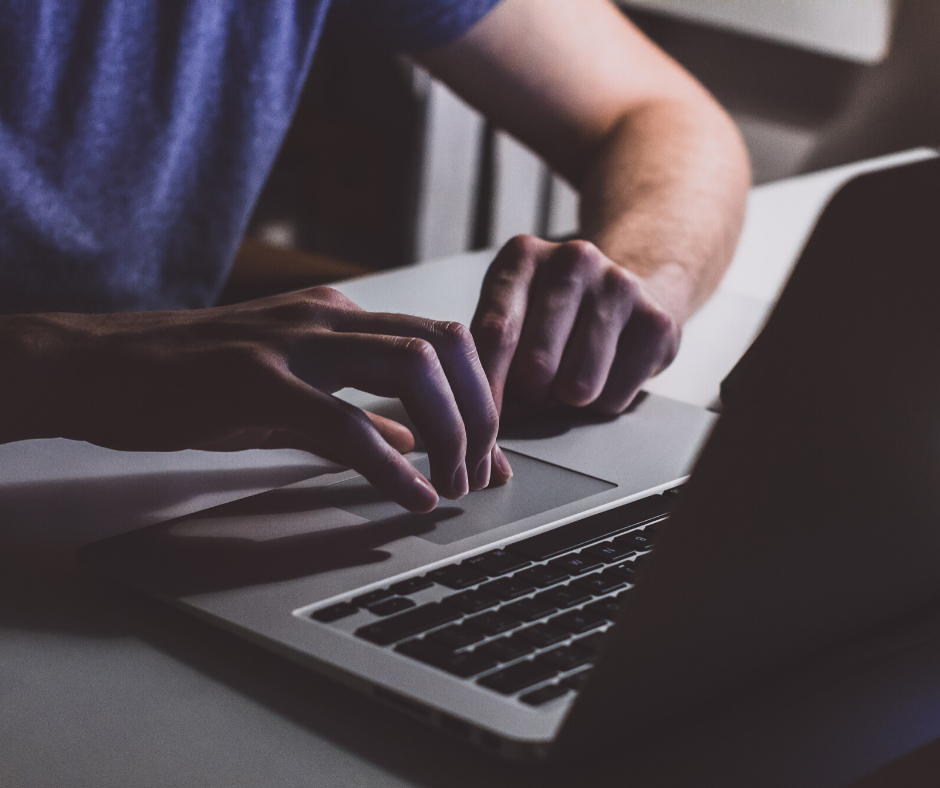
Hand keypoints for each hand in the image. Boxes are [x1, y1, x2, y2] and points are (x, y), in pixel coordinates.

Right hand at [19, 287, 512, 511]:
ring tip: (453, 484)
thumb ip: (359, 410)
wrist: (103, 367)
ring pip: (411, 367)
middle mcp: (329, 316)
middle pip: (445, 345)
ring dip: (449, 431)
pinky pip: (344, 421)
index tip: (491, 453)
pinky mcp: (256, 381)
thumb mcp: (292, 391)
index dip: (481, 397)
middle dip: (480, 412)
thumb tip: (415, 440)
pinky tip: (411, 496)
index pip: (442, 341)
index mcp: (341, 315)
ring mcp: (293, 343)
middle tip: (480, 471)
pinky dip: (391, 465)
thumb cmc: (197, 380)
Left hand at [470, 236, 680, 415]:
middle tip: (533, 390)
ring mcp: (619, 286)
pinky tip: (604, 373)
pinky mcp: (656, 321)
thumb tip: (476, 409)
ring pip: (577, 387)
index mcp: (522, 256)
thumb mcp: (511, 312)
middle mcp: (573, 260)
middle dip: (528, 397)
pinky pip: (614, 397)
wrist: (629, 292)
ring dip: (566, 401)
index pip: (495, 334)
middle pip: (536, 367)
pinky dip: (602, 402)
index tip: (479, 418)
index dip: (486, 387)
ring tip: (567, 378)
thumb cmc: (553, 314)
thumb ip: (487, 351)